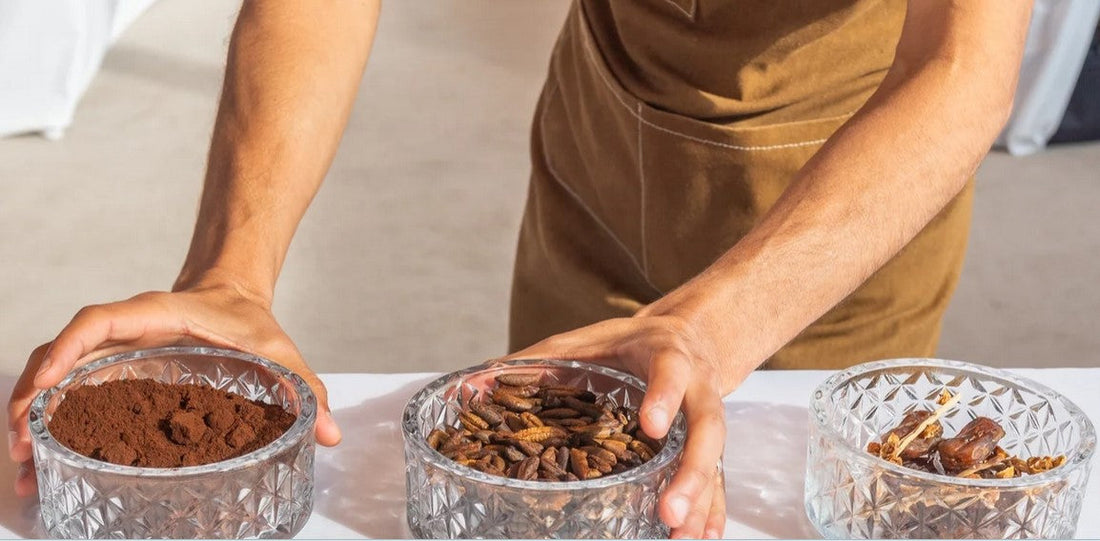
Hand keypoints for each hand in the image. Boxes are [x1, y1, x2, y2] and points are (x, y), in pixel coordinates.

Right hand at [7, 280, 340, 495]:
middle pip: (61, 354)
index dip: (69, 347)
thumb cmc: (250, 322)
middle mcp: (123, 333)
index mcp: (154, 315)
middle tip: (23, 446)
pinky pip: (71, 391)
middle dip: (33, 397)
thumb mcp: (279, 350)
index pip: (100, 320)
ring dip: (34, 416)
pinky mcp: (112, 372)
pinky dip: (54, 421)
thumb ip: (304, 387)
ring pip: (56, 375)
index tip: (46, 380)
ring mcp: (112, 351)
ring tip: (26, 466)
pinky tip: (47, 460)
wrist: (233, 300)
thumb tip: (330, 432)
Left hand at [500, 309, 747, 538]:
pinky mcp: (707, 446)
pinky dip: (711, 511)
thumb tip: (471, 387)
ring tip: (680, 538)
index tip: (650, 426)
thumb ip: (534, 362)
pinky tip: (700, 538)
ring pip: (714, 462)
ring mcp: (705, 421)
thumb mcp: (583, 341)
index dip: (663, 396)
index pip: (670, 370)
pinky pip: (717, 481)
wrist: (688, 338)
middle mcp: (696, 389)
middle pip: (707, 428)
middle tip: (668, 511)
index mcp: (666, 354)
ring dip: (702, 503)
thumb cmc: (625, 345)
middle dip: (691, 470)